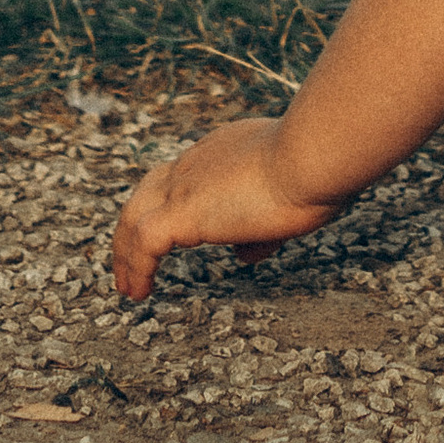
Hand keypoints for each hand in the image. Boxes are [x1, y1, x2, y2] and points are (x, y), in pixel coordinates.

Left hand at [110, 116, 335, 301]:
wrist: (312, 154)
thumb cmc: (316, 171)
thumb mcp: (291, 196)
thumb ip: (264, 225)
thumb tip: (246, 252)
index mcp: (224, 151)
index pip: (189, 175)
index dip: (175, 202)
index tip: (173, 231)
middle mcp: (199, 162)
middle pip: (149, 190)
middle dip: (135, 223)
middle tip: (131, 254)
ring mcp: (187, 185)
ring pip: (135, 215)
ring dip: (126, 252)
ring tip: (126, 284)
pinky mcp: (183, 211)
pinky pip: (144, 243)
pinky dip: (135, 268)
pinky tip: (138, 291)